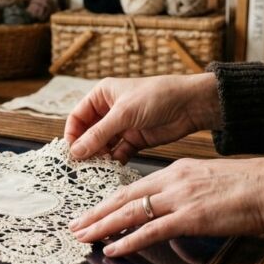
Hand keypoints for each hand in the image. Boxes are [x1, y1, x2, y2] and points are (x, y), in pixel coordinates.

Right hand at [65, 74, 221, 163]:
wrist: (190, 105)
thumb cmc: (157, 97)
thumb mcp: (123, 114)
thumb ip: (98, 134)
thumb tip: (76, 151)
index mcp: (102, 95)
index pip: (78, 117)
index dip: (72, 134)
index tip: (72, 152)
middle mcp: (109, 111)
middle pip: (88, 133)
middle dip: (85, 148)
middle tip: (82, 164)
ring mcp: (122, 126)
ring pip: (102, 145)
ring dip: (99, 156)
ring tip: (97, 168)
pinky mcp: (135, 140)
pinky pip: (118, 153)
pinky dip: (114, 161)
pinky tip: (112, 167)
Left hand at [69, 156, 263, 256]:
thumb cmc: (252, 186)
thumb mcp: (213, 182)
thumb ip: (192, 195)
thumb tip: (181, 213)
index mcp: (178, 170)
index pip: (135, 187)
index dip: (111, 201)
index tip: (93, 211)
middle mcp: (173, 181)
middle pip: (123, 197)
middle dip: (96, 212)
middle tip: (74, 224)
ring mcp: (180, 199)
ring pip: (130, 212)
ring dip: (102, 226)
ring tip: (82, 236)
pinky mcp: (191, 217)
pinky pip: (150, 231)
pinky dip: (128, 241)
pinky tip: (112, 249)